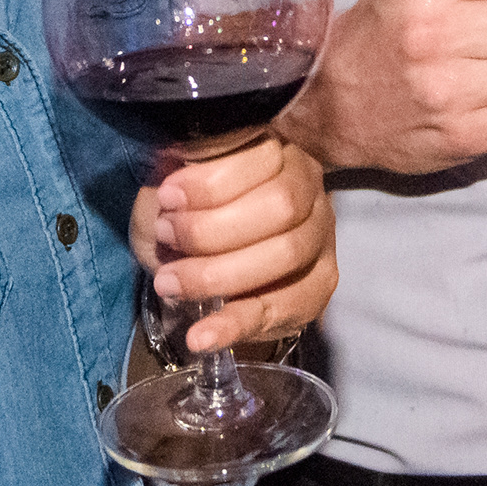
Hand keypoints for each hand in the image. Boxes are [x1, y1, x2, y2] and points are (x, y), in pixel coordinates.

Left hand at [130, 131, 335, 355]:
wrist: (204, 260)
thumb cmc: (186, 211)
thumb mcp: (169, 184)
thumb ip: (171, 175)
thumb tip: (170, 176)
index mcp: (274, 149)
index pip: (263, 157)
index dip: (213, 181)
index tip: (167, 198)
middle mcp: (308, 185)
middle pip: (281, 206)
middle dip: (212, 228)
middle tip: (165, 237)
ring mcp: (320, 235)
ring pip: (287, 255)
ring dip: (218, 274)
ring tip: (169, 283)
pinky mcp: (319, 283)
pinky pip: (286, 307)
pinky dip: (237, 324)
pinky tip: (201, 336)